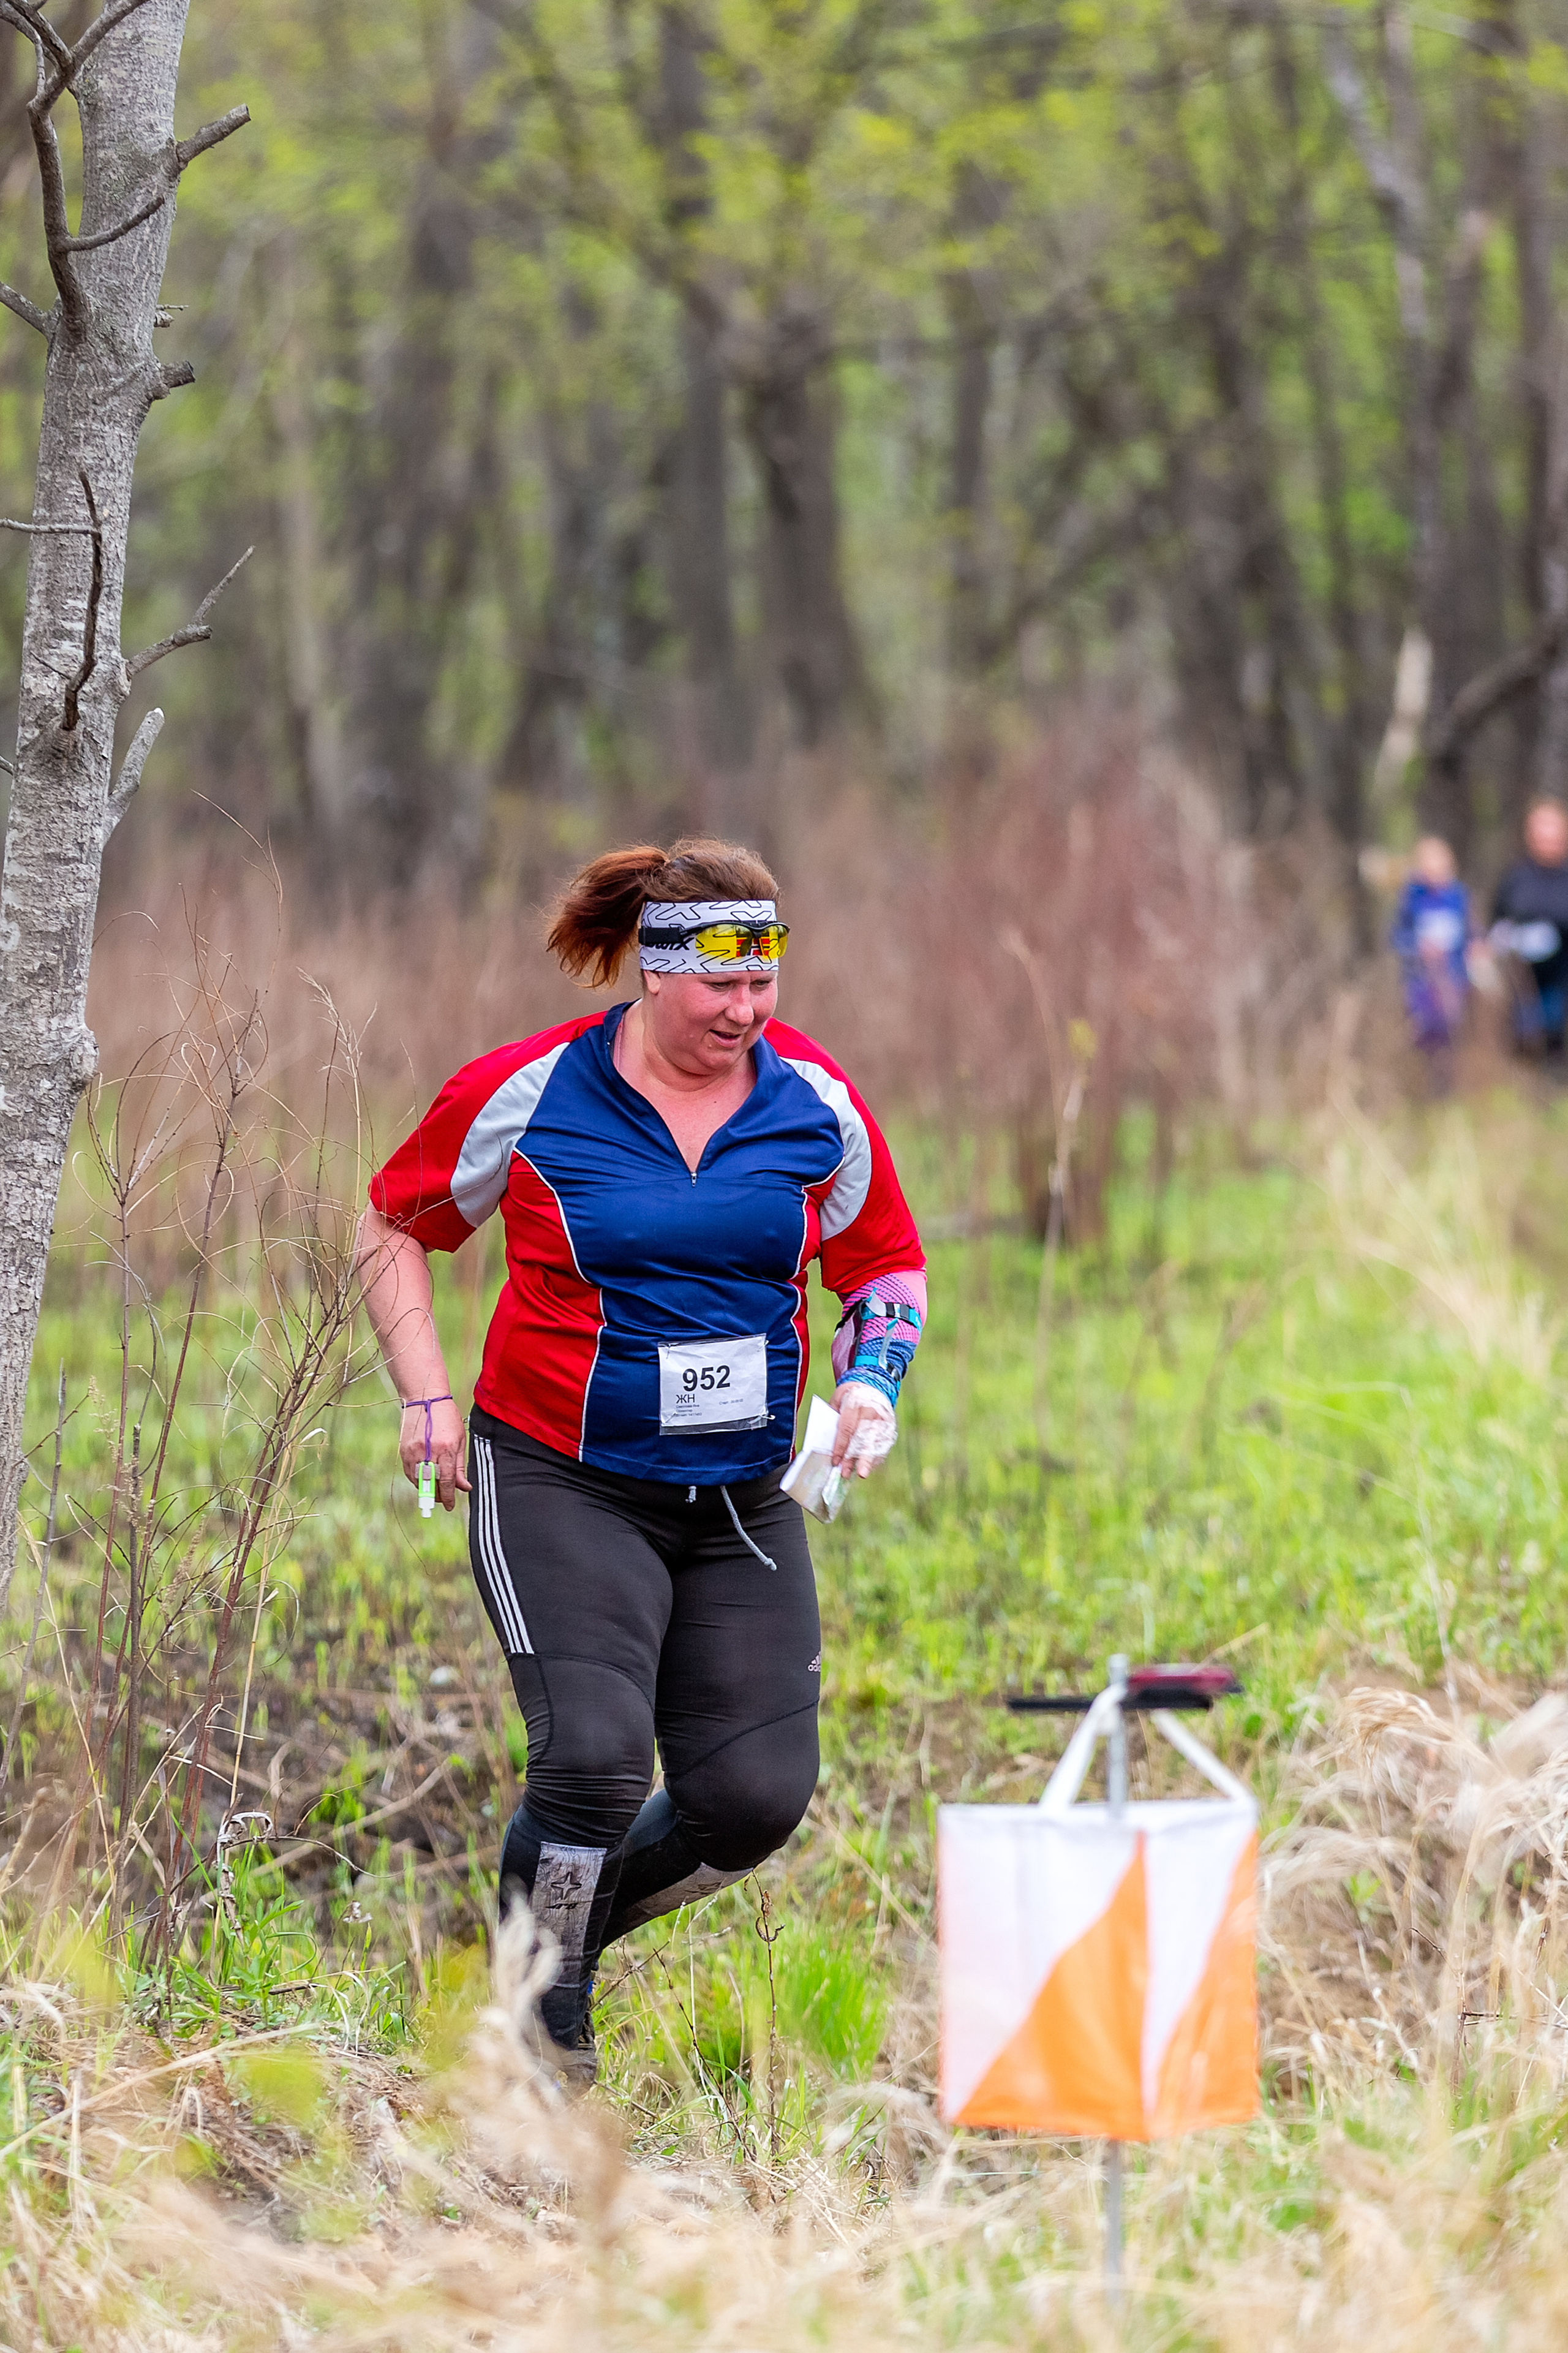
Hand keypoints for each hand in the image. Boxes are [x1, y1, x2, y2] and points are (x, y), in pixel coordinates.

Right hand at [399, 1396, 470, 1510]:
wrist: (424, 1398)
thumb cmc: (447, 1417)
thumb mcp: (460, 1439)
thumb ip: (460, 1466)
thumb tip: (464, 1487)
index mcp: (447, 1448)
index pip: (447, 1481)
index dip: (449, 1497)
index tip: (450, 1506)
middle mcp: (429, 1451)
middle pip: (432, 1484)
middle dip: (438, 1495)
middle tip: (444, 1497)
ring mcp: (414, 1451)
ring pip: (419, 1481)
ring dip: (427, 1489)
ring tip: (435, 1487)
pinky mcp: (404, 1450)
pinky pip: (410, 1473)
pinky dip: (417, 1479)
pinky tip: (425, 1477)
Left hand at [830, 1381, 896, 1477]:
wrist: (872, 1384)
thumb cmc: (849, 1396)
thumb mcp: (836, 1400)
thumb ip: (832, 1419)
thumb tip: (825, 1444)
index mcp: (856, 1404)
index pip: (847, 1429)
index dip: (841, 1447)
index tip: (835, 1461)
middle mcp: (871, 1412)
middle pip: (865, 1438)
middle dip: (861, 1458)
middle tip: (858, 1474)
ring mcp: (883, 1419)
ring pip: (876, 1443)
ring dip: (869, 1460)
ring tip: (861, 1474)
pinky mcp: (890, 1425)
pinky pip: (884, 1443)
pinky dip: (877, 1455)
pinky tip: (870, 1466)